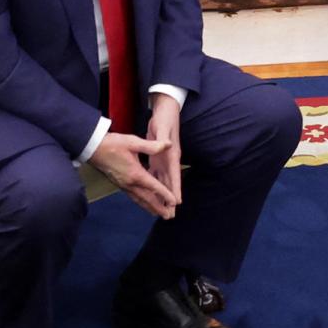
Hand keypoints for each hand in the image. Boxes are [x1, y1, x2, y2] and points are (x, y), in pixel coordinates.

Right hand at [88, 129, 180, 220]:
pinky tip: (144, 202)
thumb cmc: (113, 144)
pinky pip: (133, 196)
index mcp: (135, 174)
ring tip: (159, 214)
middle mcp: (130, 183)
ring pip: (139, 200)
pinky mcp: (119, 184)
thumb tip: (168, 144)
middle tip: (169, 216)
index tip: (175, 203)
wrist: (93, 148)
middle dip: (158, 208)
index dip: (165, 195)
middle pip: (147, 199)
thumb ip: (152, 146)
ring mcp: (123, 185)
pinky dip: (141, 202)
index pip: (154, 187)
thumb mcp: (133, 142)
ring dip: (150, 207)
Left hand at [146, 93, 185, 212]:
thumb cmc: (164, 119)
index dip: (175, 188)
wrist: (166, 111)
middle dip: (170, 199)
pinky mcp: (157, 159)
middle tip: (170, 215)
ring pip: (163, 182)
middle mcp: (170, 161)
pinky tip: (151, 194)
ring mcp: (164, 161)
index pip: (174, 174)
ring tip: (161, 210)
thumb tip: (165, 145)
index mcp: (172, 155)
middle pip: (170, 183)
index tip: (177, 202)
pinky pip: (156, 176)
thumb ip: (161, 138)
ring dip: (162, 196)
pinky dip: (154, 186)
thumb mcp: (161, 127)